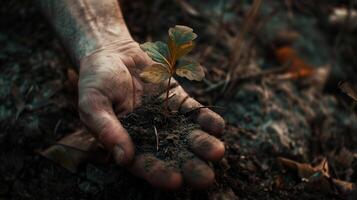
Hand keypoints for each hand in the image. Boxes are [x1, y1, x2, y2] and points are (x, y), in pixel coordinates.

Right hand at [78, 39, 224, 189]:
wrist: (113, 53)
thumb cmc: (96, 80)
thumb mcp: (93, 103)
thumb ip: (106, 129)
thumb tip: (123, 159)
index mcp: (128, 142)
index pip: (145, 164)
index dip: (159, 174)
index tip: (174, 181)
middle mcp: (151, 135)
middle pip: (173, 155)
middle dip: (190, 167)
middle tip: (206, 178)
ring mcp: (167, 119)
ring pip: (188, 136)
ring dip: (204, 145)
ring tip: (218, 152)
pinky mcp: (179, 101)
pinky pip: (195, 112)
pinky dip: (207, 119)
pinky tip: (218, 127)